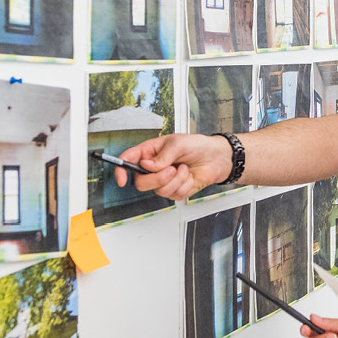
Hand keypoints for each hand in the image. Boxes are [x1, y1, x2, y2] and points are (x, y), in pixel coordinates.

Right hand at [114, 134, 232, 199]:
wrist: (215, 157)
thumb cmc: (196, 146)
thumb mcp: (178, 143)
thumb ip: (162, 156)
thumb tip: (147, 166)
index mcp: (150, 153)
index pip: (128, 161)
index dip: (121, 170)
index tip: (122, 179)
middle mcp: (154, 168)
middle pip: (141, 182)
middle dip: (157, 178)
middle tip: (171, 169)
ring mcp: (164, 181)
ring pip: (158, 190)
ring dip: (175, 180)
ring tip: (184, 169)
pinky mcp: (175, 191)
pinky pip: (174, 195)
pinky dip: (184, 185)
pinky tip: (189, 176)